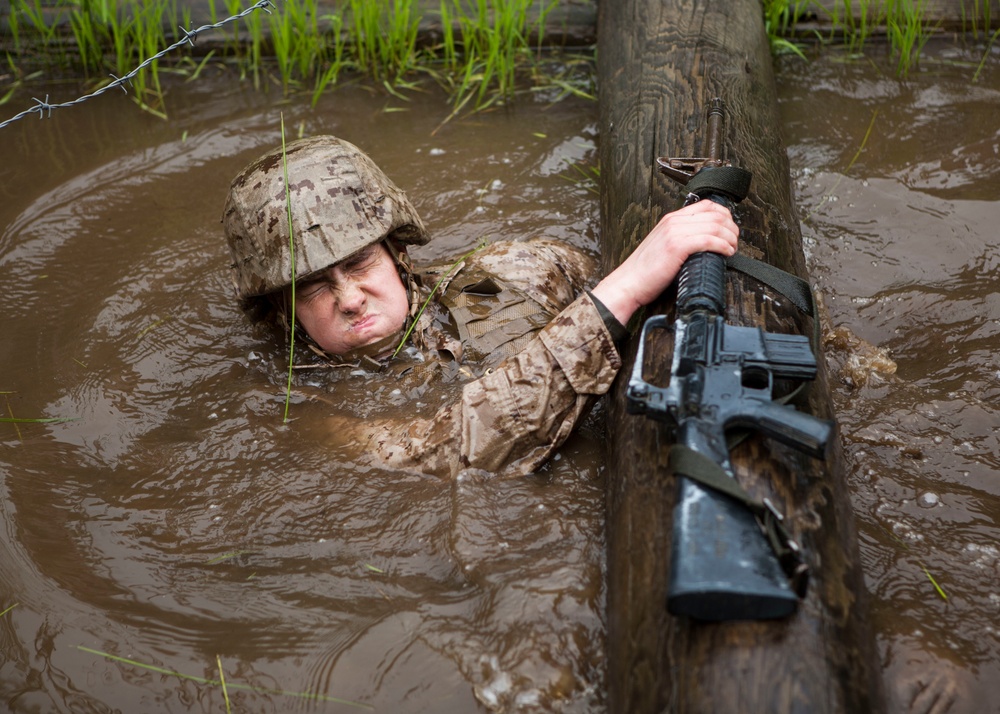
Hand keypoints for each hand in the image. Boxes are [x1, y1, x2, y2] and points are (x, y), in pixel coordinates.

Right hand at [590, 200, 738, 324]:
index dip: (725, 215)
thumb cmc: (645, 271)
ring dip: (730, 238)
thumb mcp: (663, 246)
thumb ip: (680, 238)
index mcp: (671, 219)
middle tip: (735, 241)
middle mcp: (673, 221)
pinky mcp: (677, 246)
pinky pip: (709, 240)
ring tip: (732, 249)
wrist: (628, 283)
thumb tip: (705, 241)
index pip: (706, 205)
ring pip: (716, 226)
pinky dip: (723, 246)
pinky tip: (726, 253)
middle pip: (715, 214)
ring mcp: (675, 232)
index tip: (730, 229)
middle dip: (732, 228)